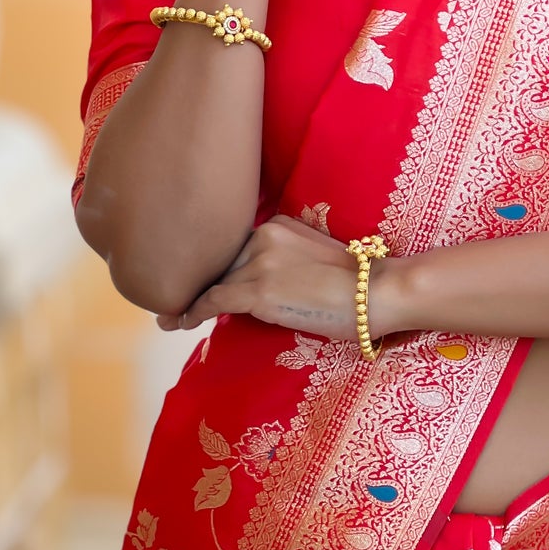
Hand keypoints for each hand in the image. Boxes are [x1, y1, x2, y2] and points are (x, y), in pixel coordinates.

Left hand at [156, 213, 399, 339]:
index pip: (237, 247)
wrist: (377, 292)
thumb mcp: (316, 258)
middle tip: (176, 301)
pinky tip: (177, 323)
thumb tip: (267, 286)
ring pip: (214, 283)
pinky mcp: (257, 292)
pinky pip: (212, 302)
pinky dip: (190, 313)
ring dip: (191, 302)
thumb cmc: (359, 283)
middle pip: (222, 264)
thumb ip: (286, 261)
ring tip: (171, 317)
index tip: (202, 281)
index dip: (218, 268)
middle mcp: (263, 236)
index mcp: (278, 225)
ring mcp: (259, 263)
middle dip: (202, 283)